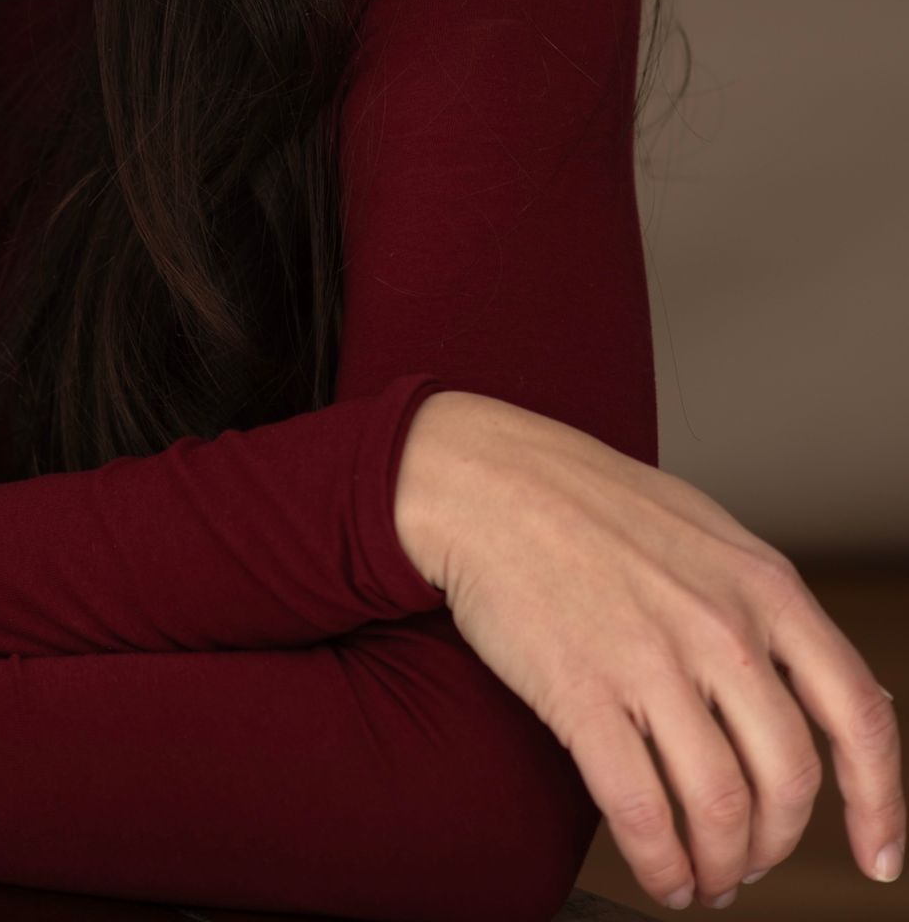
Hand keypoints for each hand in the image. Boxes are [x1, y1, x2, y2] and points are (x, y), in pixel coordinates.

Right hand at [396, 390, 902, 912]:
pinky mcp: (583, 692)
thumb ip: (766, 609)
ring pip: (722, 809)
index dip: (879, 802)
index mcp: (763, 585)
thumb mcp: (707, 534)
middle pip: (789, 779)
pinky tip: (661, 873)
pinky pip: (643, 812)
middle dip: (777, 843)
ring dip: (722, 866)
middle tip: (753, 861)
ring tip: (704, 878)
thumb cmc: (589, 502)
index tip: (878, 854)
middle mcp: (721, 627)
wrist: (486, 479)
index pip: (858, 714)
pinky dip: (662, 866)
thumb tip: (828, 693)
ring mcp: (652, 661)